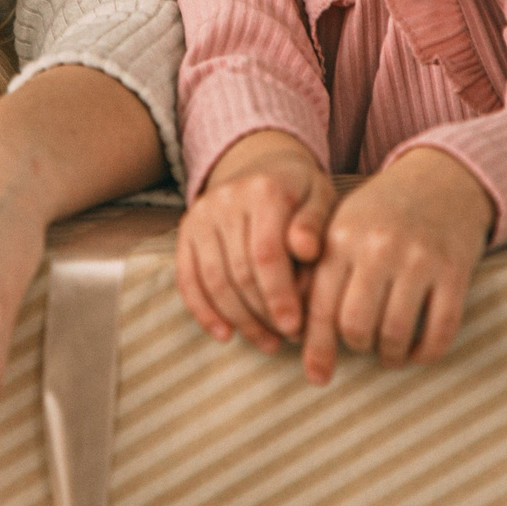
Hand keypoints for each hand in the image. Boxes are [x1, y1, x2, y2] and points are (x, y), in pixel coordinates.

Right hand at [175, 130, 334, 350]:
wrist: (261, 163)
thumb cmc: (299, 191)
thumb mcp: (320, 197)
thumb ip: (315, 224)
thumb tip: (306, 250)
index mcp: (264, 191)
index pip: (266, 254)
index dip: (279, 296)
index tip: (294, 328)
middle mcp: (226, 200)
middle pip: (239, 272)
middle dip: (263, 314)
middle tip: (287, 339)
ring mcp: (201, 215)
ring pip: (214, 281)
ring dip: (239, 320)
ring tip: (267, 342)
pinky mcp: (186, 231)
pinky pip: (187, 279)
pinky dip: (203, 312)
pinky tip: (225, 334)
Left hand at [299, 146, 495, 384]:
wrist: (442, 180)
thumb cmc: (382, 212)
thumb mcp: (342, 227)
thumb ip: (319, 272)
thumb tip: (296, 331)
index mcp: (342, 237)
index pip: (321, 306)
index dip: (317, 348)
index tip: (317, 376)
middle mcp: (378, 248)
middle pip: (356, 326)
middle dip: (357, 346)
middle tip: (363, 344)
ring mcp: (419, 259)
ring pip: (395, 333)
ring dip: (391, 354)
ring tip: (390, 352)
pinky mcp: (455, 271)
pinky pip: (440, 330)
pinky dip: (426, 352)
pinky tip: (419, 351)